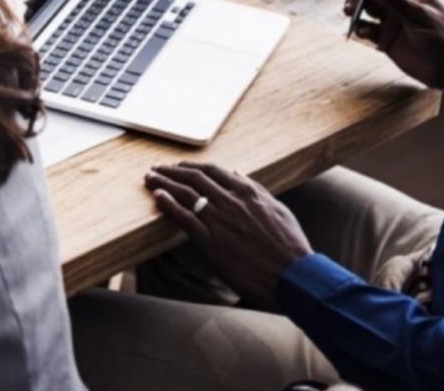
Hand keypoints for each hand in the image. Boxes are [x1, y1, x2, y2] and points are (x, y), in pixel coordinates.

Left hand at [146, 162, 312, 305]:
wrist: (293, 277)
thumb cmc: (290, 247)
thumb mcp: (279, 210)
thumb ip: (257, 190)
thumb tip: (237, 173)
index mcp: (248, 193)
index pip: (212, 171)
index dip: (191, 167)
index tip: (178, 166)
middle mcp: (231, 201)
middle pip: (193, 179)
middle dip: (171, 171)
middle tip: (156, 168)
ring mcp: (219, 220)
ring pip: (185, 194)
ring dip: (164, 183)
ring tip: (150, 178)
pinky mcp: (211, 241)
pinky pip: (184, 218)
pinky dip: (168, 204)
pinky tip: (157, 197)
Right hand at [345, 0, 443, 89]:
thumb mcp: (421, 16)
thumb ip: (395, 0)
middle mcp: (400, 3)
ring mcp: (392, 20)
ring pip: (366, 8)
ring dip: (355, 8)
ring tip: (349, 12)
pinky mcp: (385, 37)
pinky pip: (367, 28)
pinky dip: (360, 28)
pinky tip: (362, 31)